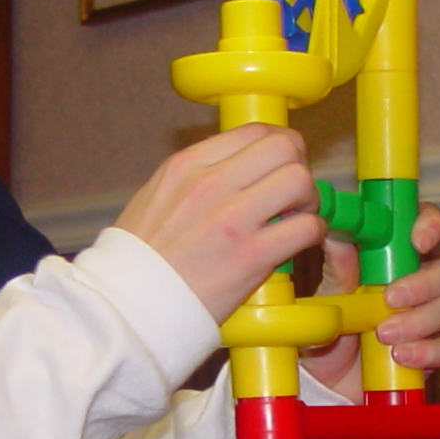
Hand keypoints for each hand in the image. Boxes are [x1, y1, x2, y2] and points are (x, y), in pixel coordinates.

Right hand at [117, 125, 324, 322]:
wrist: (128, 307)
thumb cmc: (138, 261)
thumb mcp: (155, 198)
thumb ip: (194, 178)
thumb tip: (236, 171)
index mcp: (186, 165)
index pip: (254, 131)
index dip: (279, 146)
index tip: (280, 168)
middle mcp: (209, 183)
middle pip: (283, 146)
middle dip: (298, 166)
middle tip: (294, 193)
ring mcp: (231, 218)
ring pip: (299, 180)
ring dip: (309, 199)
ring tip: (296, 218)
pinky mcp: (250, 256)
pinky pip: (306, 227)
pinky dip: (311, 232)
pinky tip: (297, 243)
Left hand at [300, 202, 439, 403]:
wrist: (320, 382)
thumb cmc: (326, 331)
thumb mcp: (326, 299)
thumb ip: (338, 268)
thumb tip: (337, 233)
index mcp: (391, 261)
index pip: (423, 229)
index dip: (430, 225)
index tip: (417, 240)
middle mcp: (414, 286)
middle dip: (424, 282)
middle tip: (391, 298)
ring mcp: (424, 320)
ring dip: (418, 320)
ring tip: (383, 335)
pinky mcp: (428, 355)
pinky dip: (427, 352)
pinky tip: (401, 356)